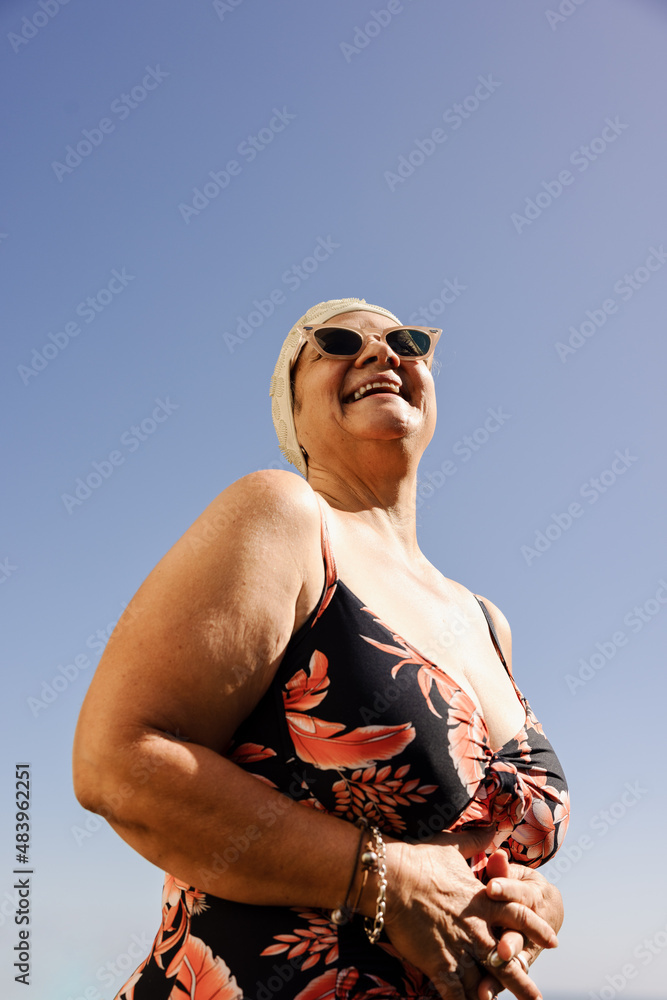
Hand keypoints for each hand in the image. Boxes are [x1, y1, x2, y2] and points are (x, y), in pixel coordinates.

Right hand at [383, 831, 557, 999]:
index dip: (536, 929)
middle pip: (508, 957)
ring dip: (496, 994)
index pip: (518, 915)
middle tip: (538, 996)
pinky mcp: (439, 963)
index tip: (552, 941)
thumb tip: (492, 828)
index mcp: (482, 899)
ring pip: (486, 978)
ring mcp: (460, 947)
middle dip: (523, 978)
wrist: (393, 877)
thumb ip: (475, 841)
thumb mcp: (452, 845)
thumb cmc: (420, 858)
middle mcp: (477, 926)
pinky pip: (455, 992)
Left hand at [476, 850, 563, 999]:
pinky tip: (480, 997)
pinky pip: (505, 979)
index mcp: (533, 897)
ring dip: (501, 976)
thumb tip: (497, 852)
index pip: (520, 893)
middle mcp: (533, 927)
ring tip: (484, 991)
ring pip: (515, 963)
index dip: (506, 889)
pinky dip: (494, 988)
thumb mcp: (513, 874)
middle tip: (499, 950)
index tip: (490, 887)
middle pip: (522, 935)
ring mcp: (526, 949)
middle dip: (510, 943)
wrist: (544, 910)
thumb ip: (503, 868)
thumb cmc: (517, 885)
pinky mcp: (517, 965)